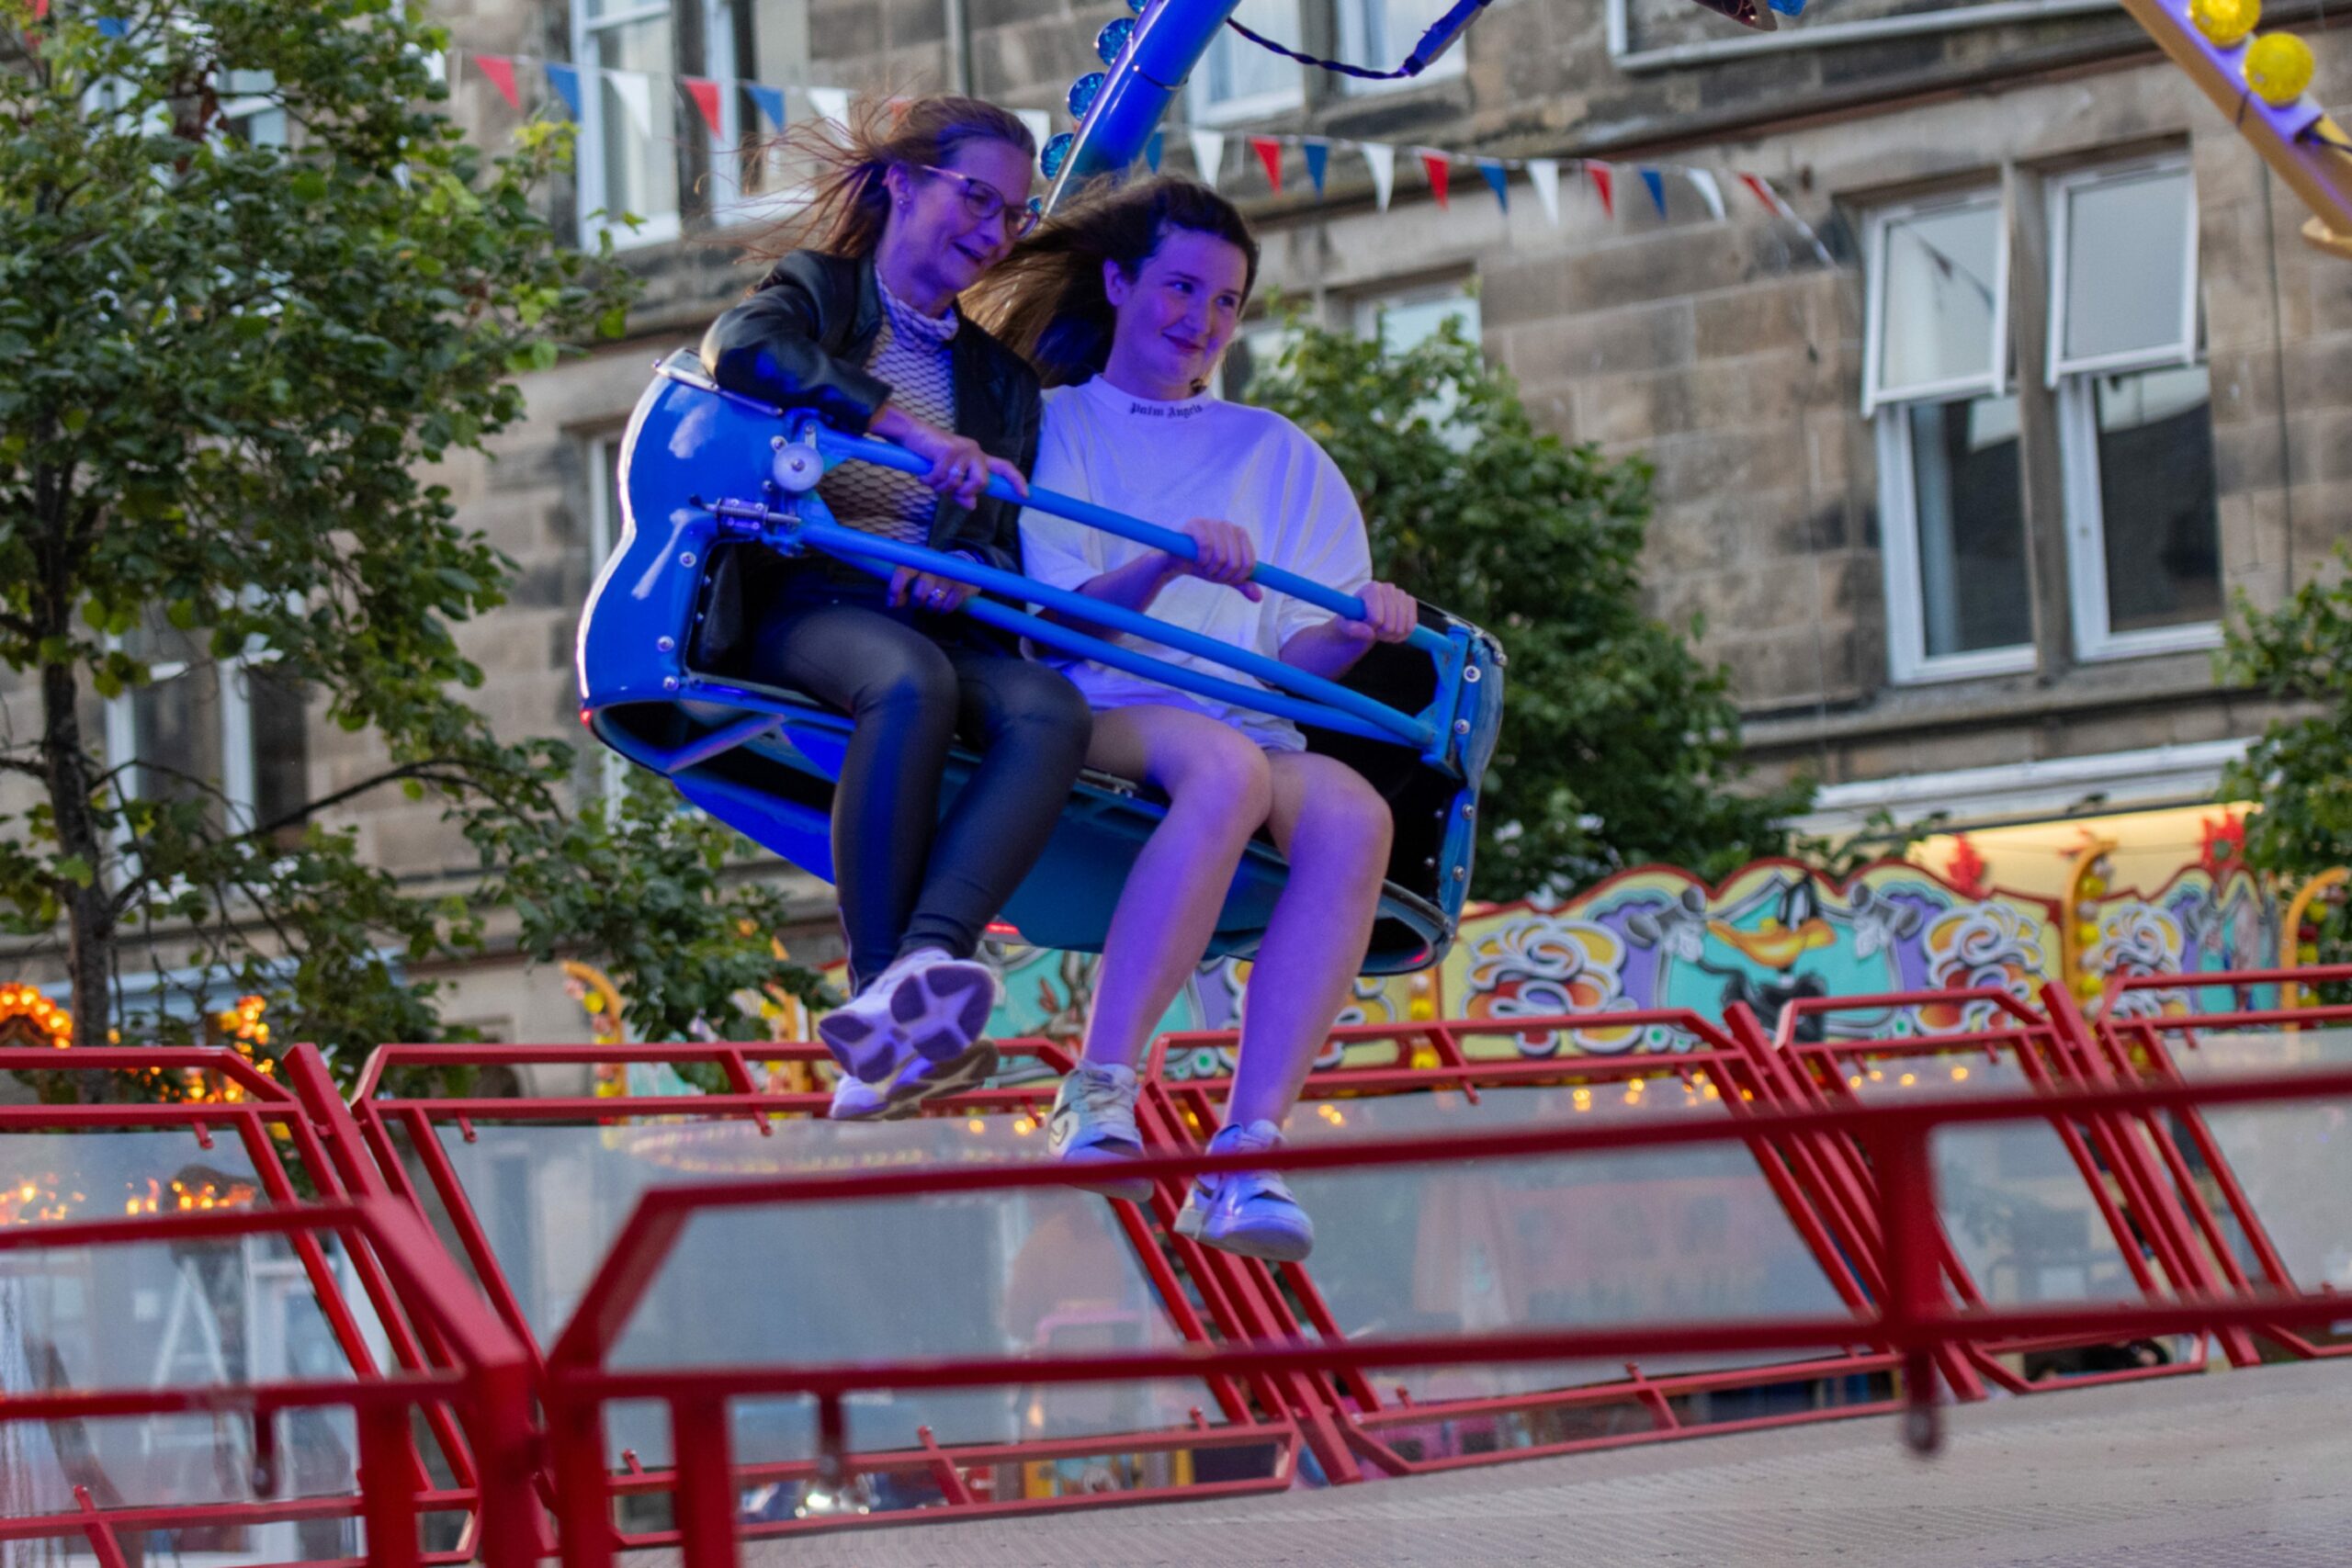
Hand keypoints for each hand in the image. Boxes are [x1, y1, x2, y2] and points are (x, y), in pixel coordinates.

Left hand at [889, 566, 975, 614]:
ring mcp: (950, 576)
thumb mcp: (915, 577)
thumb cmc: (932, 576)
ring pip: (934, 601)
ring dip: (931, 607)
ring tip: (932, 604)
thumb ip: (902, 589)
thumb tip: (892, 603)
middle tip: (920, 603)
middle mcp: (935, 565)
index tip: (892, 603)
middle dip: (917, 601)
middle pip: (920, 591)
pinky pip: (949, 605)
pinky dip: (944, 609)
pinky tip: (943, 607)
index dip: (896, 588)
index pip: (904, 571)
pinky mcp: (962, 587)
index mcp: (921, 559)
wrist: (963, 567)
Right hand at [890, 415, 1027, 509]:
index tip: (1026, 495)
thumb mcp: (948, 476)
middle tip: (948, 490)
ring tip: (930, 478)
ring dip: (939, 487)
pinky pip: (941, 478)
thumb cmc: (930, 455)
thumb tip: (972, 505)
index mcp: (978, 458)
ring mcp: (962, 450)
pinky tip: (923, 475)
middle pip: (981, 483)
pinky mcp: (948, 450)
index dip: (1017, 481)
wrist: (911, 434)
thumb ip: (961, 491)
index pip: (1004, 468)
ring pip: (956, 484)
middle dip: (963, 492)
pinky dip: (929, 481)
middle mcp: (974, 451)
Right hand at [1171, 517, 1261, 601]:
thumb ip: (1243, 584)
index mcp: (1240, 535)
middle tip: (1212, 573)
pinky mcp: (1196, 524)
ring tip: (1204, 567)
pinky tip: (1197, 562)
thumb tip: (1259, 598)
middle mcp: (1228, 526)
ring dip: (1210, 570)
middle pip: (1235, 562)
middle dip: (1222, 575)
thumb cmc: (1205, 565)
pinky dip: (1201, 561)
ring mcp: (1212, 523)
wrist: (1178, 559)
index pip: (1249, 563)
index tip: (1227, 579)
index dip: (1238, 578)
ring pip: (1221, 557)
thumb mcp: (1226, 575)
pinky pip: (1206, 547)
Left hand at [1334, 581, 1416, 642]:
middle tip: (1375, 633)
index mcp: (1371, 589)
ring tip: (1384, 634)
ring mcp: (1401, 594)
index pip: (1376, 617)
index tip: (1366, 626)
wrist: (1365, 621)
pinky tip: (1395, 634)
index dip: (1371, 628)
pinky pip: (1412, 622)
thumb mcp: (1344, 626)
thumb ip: (1351, 628)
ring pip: (1402, 624)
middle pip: (1390, 622)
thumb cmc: (1352, 621)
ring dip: (1393, 635)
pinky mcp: (1410, 602)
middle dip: (1382, 634)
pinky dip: (1405, 633)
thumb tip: (1369, 633)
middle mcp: (1388, 588)